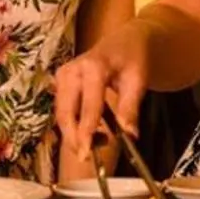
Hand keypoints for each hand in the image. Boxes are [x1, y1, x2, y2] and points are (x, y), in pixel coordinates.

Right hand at [55, 18, 148, 156]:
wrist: (126, 41)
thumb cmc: (133, 59)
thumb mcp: (138, 80)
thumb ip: (131, 107)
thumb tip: (130, 135)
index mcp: (94, 66)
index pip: (88, 106)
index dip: (85, 132)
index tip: (85, 154)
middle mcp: (73, 70)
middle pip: (66, 113)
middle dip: (74, 138)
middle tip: (89, 157)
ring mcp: (63, 75)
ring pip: (62, 114)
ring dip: (76, 133)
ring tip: (102, 139)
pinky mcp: (61, 82)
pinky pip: (64, 110)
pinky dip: (75, 124)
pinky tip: (94, 130)